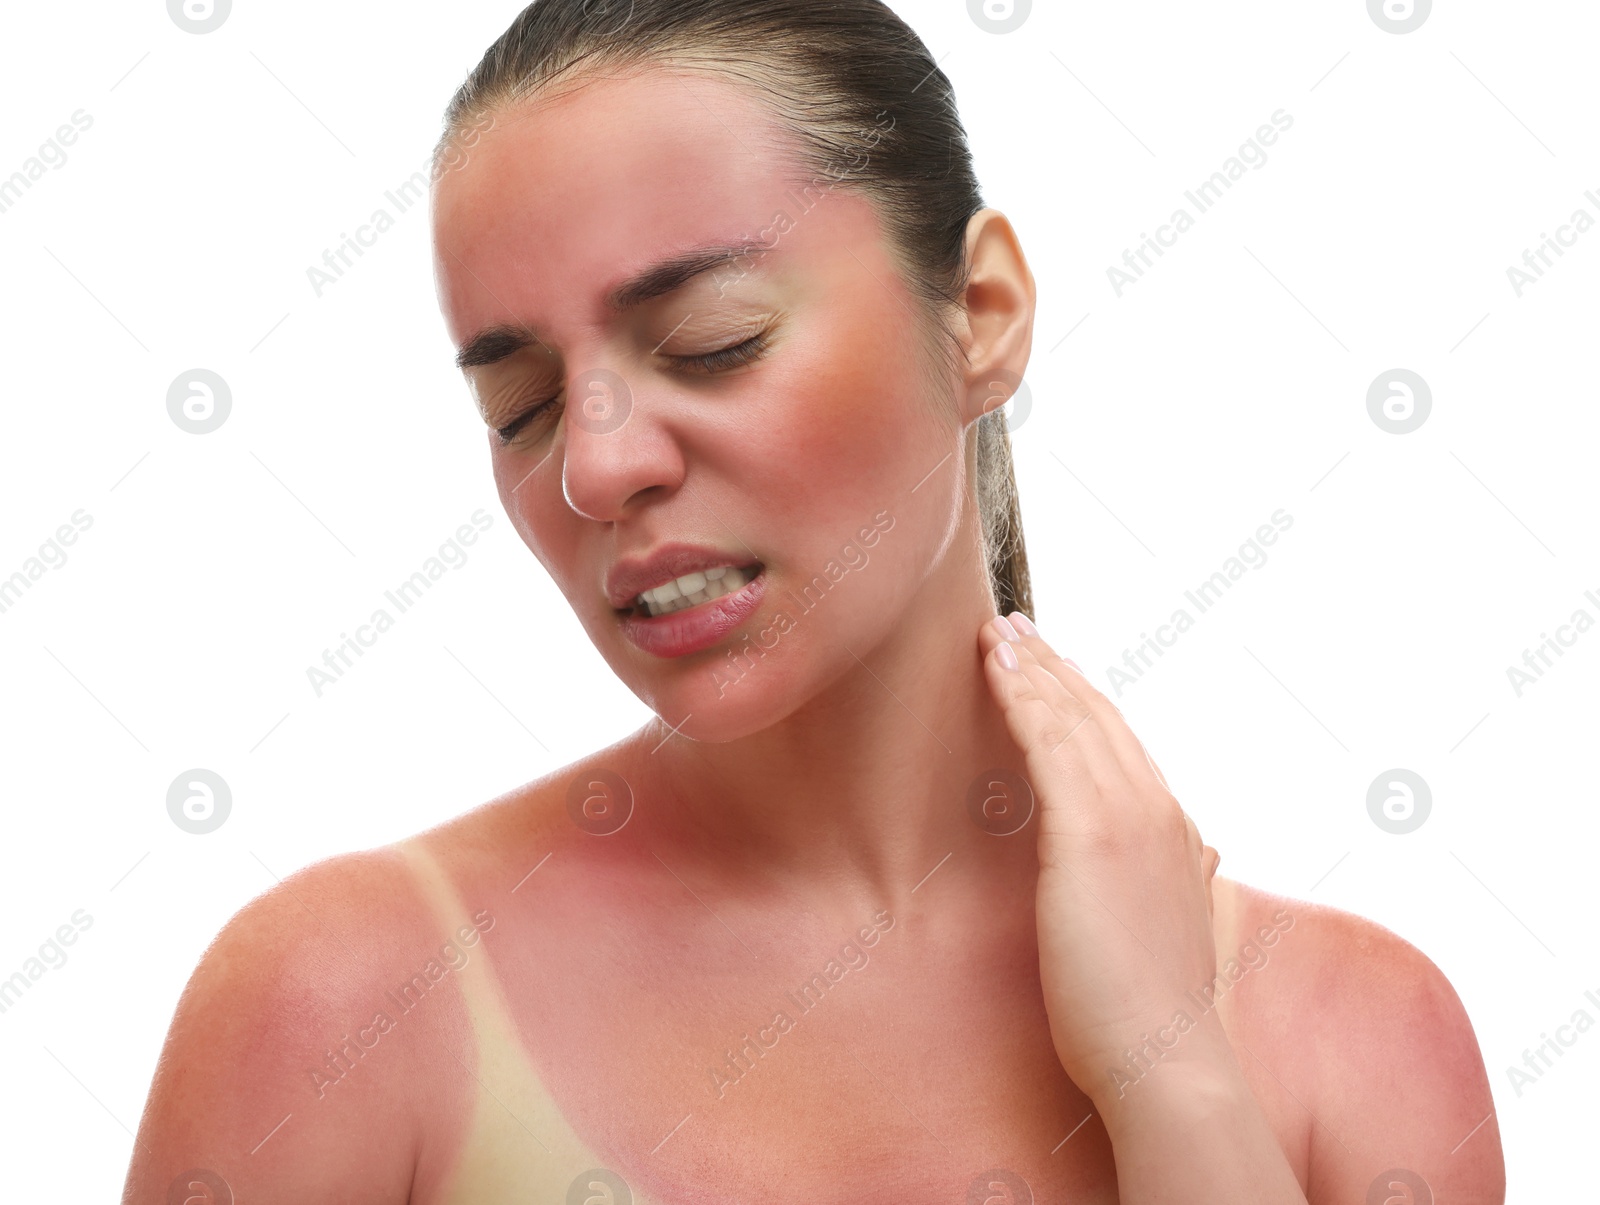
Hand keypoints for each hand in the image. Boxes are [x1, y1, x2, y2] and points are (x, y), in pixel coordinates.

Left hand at [979, 612, 1225, 1106]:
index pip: (1124, 744)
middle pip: (1098, 716)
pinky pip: (1047, 741)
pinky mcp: (1088, 832)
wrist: (1167, 1061)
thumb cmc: (1158, 1015)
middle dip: (1055, 665)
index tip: (1055, 665)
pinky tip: (994, 665)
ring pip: (1071, 717)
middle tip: (1017, 624)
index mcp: (1175, 831)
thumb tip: (1203, 857)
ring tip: (997, 628)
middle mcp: (1158, 809)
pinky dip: (1021, 694)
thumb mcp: (1179, 929)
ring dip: (1032, 665)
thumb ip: (1188, 882)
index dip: (1086, 699)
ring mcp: (1127, 817)